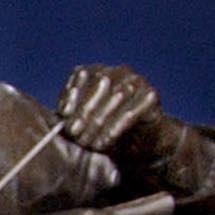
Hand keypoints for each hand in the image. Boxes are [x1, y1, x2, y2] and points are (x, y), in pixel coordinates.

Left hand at [58, 64, 176, 156]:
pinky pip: (132, 110)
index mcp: (97, 71)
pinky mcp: (151, 96)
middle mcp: (118, 71)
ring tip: (89, 143)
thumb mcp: (81, 122)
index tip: (63, 114)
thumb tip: (62, 116)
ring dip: (100, 121)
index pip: (82, 75)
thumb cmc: (102, 130)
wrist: (136, 142)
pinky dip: (116, 127)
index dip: (72, 93)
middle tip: (74, 133)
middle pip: (101, 83)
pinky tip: (105, 142)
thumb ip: (71, 114)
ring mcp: (137, 81)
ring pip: (118, 95)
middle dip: (85, 110)